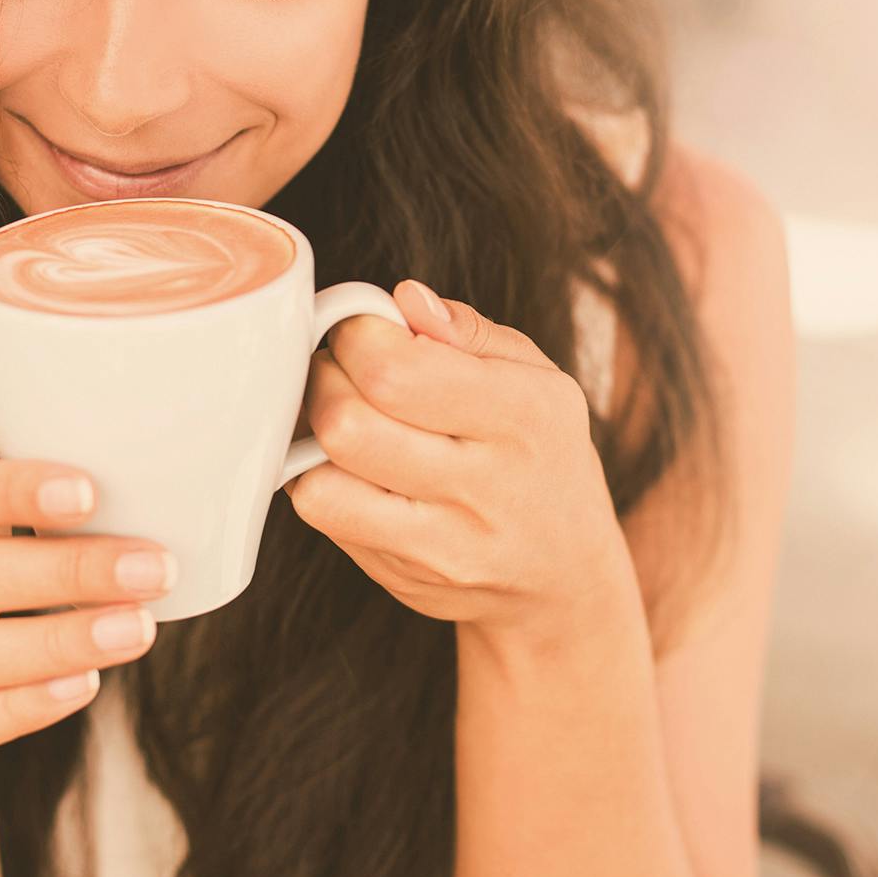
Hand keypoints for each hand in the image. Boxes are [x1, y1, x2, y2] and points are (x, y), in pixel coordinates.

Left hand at [283, 281, 631, 641]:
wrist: (565, 577)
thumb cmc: (542, 457)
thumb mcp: (538, 380)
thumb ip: (469, 332)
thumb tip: (404, 299)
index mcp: (524, 415)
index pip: (395, 369)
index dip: (357, 335)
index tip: (365, 330)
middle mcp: (486, 485)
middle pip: (346, 423)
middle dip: (324, 378)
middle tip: (343, 370)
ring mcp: (443, 543)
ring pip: (321, 479)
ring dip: (312, 434)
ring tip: (343, 416)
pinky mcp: (402, 577)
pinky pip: (324, 516)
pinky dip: (316, 478)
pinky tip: (347, 465)